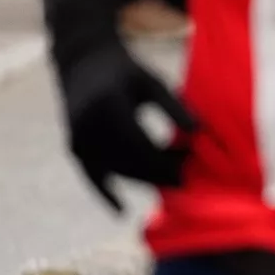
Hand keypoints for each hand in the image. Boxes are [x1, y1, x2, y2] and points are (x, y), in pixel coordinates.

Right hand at [58, 41, 196, 211]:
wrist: (83, 62)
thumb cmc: (125, 71)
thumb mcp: (152, 83)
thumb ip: (175, 107)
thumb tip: (201, 133)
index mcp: (108, 107)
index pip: (142, 145)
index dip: (167, 159)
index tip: (191, 167)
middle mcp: (88, 127)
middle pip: (129, 162)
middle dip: (159, 173)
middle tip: (186, 179)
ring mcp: (78, 139)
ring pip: (115, 171)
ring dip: (142, 179)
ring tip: (170, 181)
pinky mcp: (74, 147)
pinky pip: (91, 176)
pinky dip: (105, 193)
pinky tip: (122, 211)